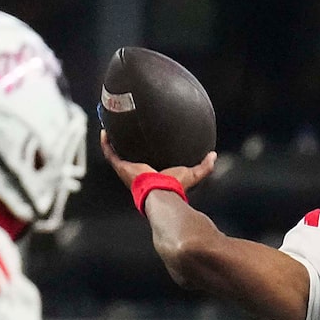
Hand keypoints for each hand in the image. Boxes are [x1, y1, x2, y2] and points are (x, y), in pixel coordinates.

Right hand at [100, 129, 216, 189]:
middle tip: (126, 131)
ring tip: (112, 128)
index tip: (145, 141)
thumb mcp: (192, 174)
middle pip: (130, 157)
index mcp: (152, 174)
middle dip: (127, 146)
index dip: (144, 153)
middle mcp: (137, 172)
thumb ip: (204, 166)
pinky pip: (110, 153)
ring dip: (114, 142)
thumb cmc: (174, 186)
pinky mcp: (122, 166)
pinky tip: (105, 131)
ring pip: (117, 154)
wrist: (161, 191)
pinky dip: (106, 143)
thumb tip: (214, 155)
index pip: (147, 163)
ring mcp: (128, 169)